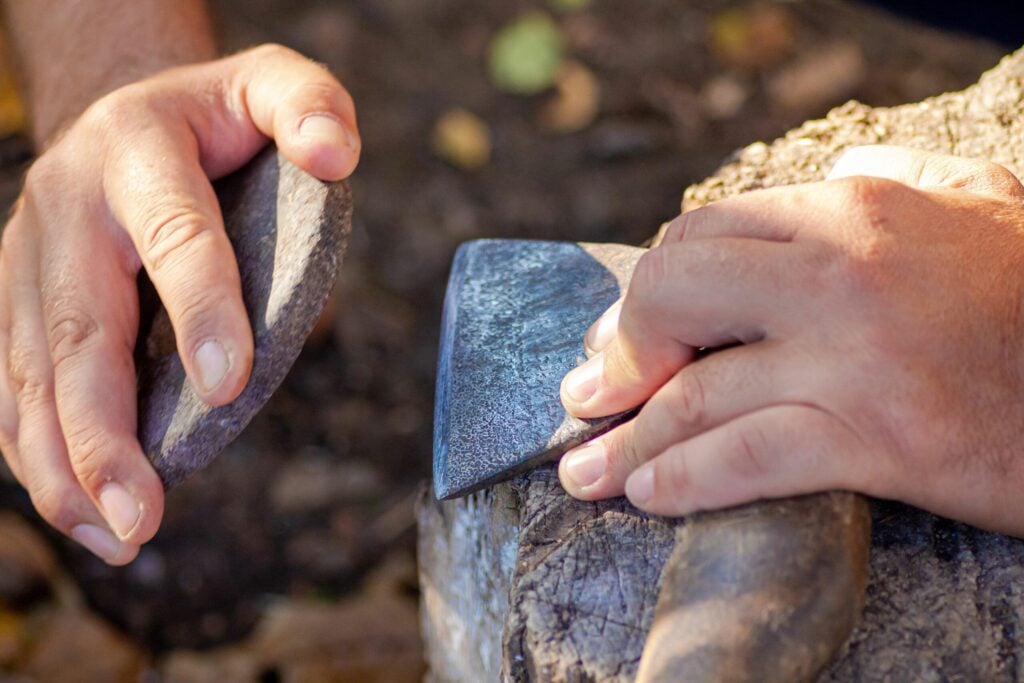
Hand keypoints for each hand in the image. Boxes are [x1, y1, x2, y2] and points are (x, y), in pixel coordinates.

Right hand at [0, 44, 359, 563]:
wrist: (123, 109)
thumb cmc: (213, 116)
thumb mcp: (270, 84)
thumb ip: (310, 106)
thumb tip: (335, 155)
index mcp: (136, 150)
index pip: (174, 235)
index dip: (199, 308)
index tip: (226, 388)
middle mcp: (67, 206)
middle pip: (78, 329)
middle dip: (105, 431)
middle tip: (141, 513)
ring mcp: (29, 257)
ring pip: (33, 372)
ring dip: (65, 464)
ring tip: (114, 534)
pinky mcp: (19, 300)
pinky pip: (16, 384)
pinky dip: (38, 452)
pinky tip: (75, 508)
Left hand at [558, 145, 1023, 535]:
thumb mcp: (978, 203)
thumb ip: (895, 178)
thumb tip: (828, 175)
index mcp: (857, 208)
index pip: (703, 235)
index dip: (648, 292)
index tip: (624, 335)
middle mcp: (843, 271)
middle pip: (673, 296)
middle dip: (617, 352)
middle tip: (590, 395)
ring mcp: (857, 356)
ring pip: (695, 391)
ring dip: (621, 437)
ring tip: (583, 469)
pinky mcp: (881, 438)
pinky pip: (745, 459)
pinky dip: (680, 480)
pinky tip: (646, 493)